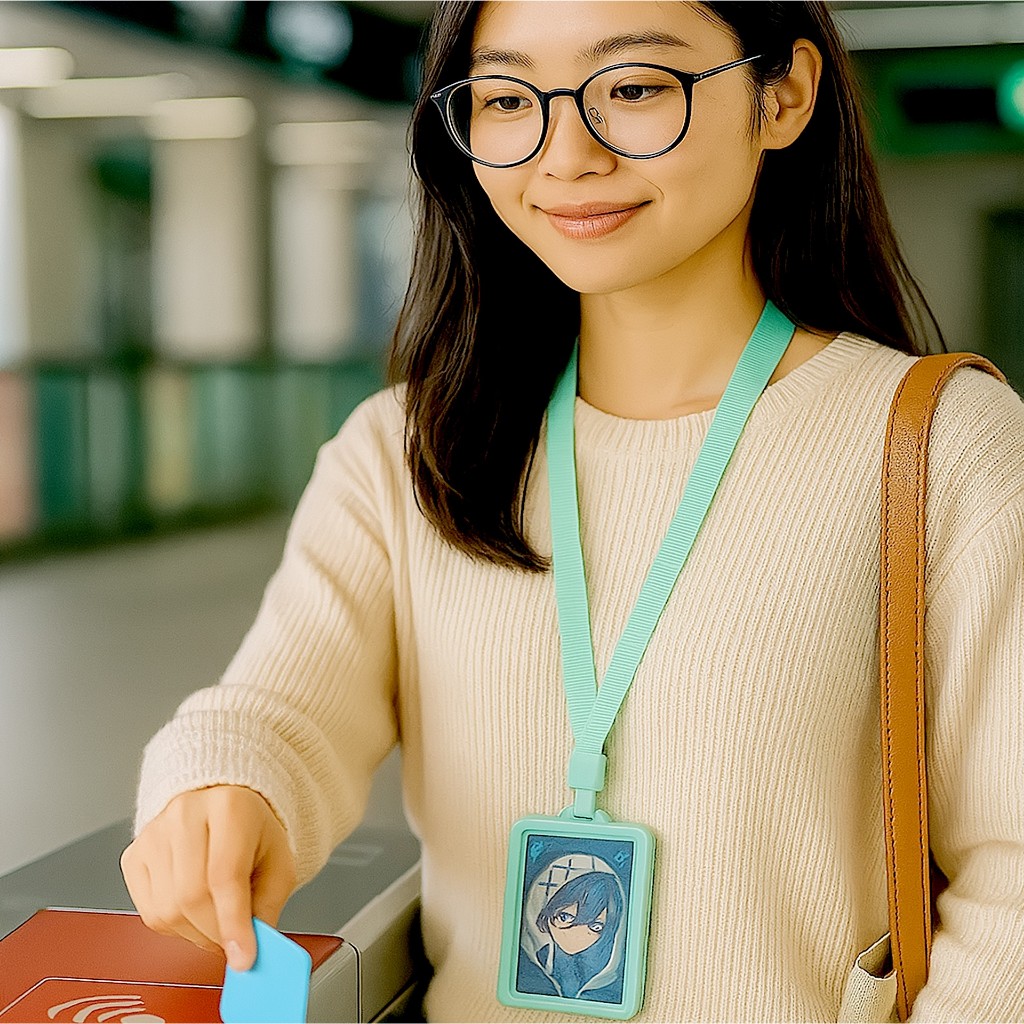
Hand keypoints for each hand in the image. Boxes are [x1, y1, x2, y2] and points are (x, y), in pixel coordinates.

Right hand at [120, 785, 296, 971]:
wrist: (220, 801)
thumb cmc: (251, 830)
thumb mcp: (278, 860)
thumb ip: (269, 905)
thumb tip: (253, 951)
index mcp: (229, 807)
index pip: (225, 875)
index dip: (233, 923)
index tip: (243, 957)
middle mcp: (185, 814)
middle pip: (192, 896)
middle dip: (216, 933)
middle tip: (233, 943)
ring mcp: (154, 834)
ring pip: (168, 910)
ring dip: (196, 933)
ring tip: (217, 920)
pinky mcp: (133, 855)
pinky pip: (149, 912)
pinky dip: (174, 925)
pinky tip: (193, 910)